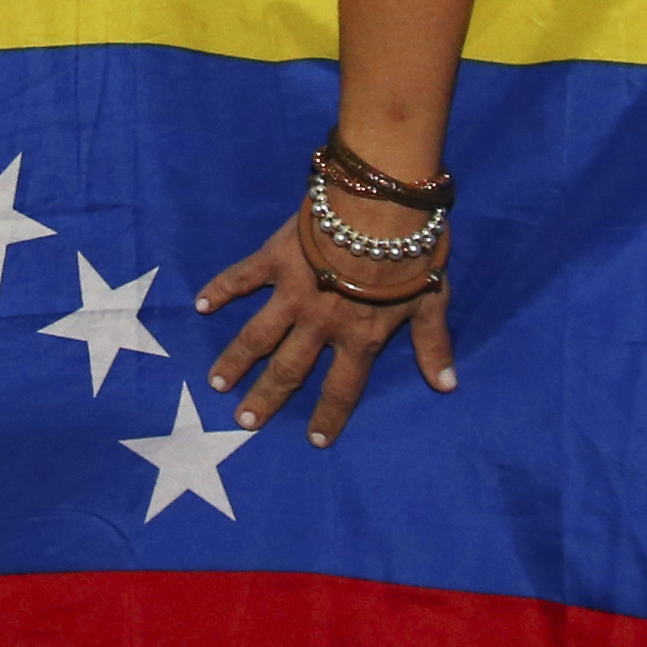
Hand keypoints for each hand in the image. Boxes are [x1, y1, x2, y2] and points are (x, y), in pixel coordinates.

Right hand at [195, 214, 455, 445]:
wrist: (384, 204)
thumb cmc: (414, 251)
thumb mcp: (432, 300)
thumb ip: (433, 344)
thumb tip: (447, 387)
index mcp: (360, 337)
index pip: (343, 388)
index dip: (330, 416)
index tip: (314, 441)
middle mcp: (321, 324)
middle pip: (289, 370)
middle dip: (266, 398)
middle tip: (243, 422)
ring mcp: (293, 293)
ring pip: (258, 336)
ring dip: (236, 360)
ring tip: (217, 382)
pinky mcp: (275, 260)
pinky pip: (242, 279)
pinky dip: (220, 290)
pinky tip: (199, 304)